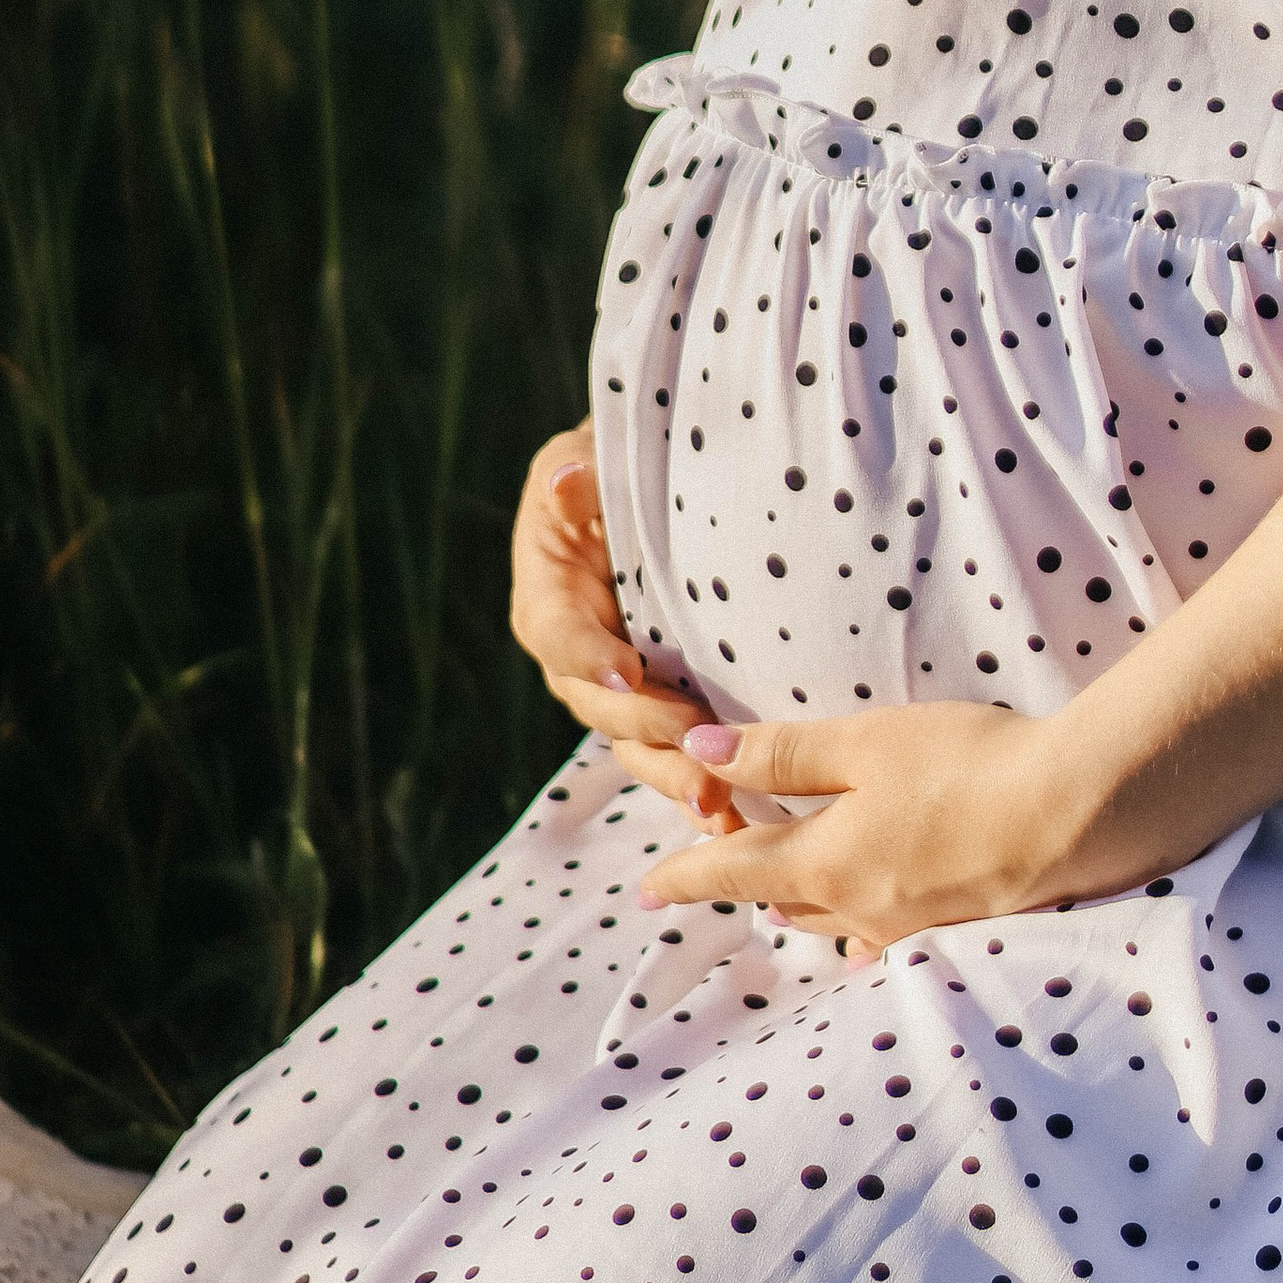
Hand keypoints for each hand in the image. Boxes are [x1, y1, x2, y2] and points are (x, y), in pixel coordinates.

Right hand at [507, 425, 743, 836]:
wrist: (650, 499)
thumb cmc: (617, 469)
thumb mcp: (594, 460)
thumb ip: (581, 478)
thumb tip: (567, 481)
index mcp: (549, 597)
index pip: (558, 634)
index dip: (589, 657)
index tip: (628, 673)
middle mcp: (575, 657)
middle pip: (600, 706)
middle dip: (647, 733)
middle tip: (696, 753)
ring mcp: (615, 690)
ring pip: (635, 744)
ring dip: (673, 776)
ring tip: (717, 803)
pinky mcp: (657, 708)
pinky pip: (670, 753)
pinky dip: (698, 785)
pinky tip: (734, 821)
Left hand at [632, 703, 1095, 953]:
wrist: (1076, 813)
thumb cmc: (967, 764)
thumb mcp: (866, 743)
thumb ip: (782, 753)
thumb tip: (698, 755)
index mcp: (824, 863)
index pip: (732, 871)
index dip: (685, 875)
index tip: (644, 889)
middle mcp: (857, 908)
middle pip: (781, 900)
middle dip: (746, 883)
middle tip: (720, 864)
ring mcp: (911, 926)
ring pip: (832, 920)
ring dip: (801, 902)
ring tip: (784, 890)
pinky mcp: (958, 926)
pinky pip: (884, 934)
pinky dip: (860, 924)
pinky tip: (871, 924)